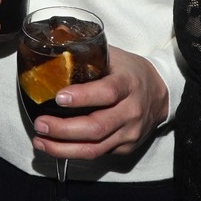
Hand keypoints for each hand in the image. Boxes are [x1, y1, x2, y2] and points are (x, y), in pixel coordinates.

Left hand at [29, 45, 168, 158]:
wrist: (161, 93)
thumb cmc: (130, 71)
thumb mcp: (114, 56)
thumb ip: (88, 54)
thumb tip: (54, 46)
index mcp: (128, 83)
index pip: (107, 92)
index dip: (82, 96)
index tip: (59, 97)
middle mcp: (131, 111)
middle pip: (97, 127)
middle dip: (64, 129)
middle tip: (40, 124)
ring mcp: (130, 132)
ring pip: (95, 148)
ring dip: (63, 148)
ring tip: (40, 141)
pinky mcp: (126, 147)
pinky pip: (98, 154)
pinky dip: (73, 152)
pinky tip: (55, 146)